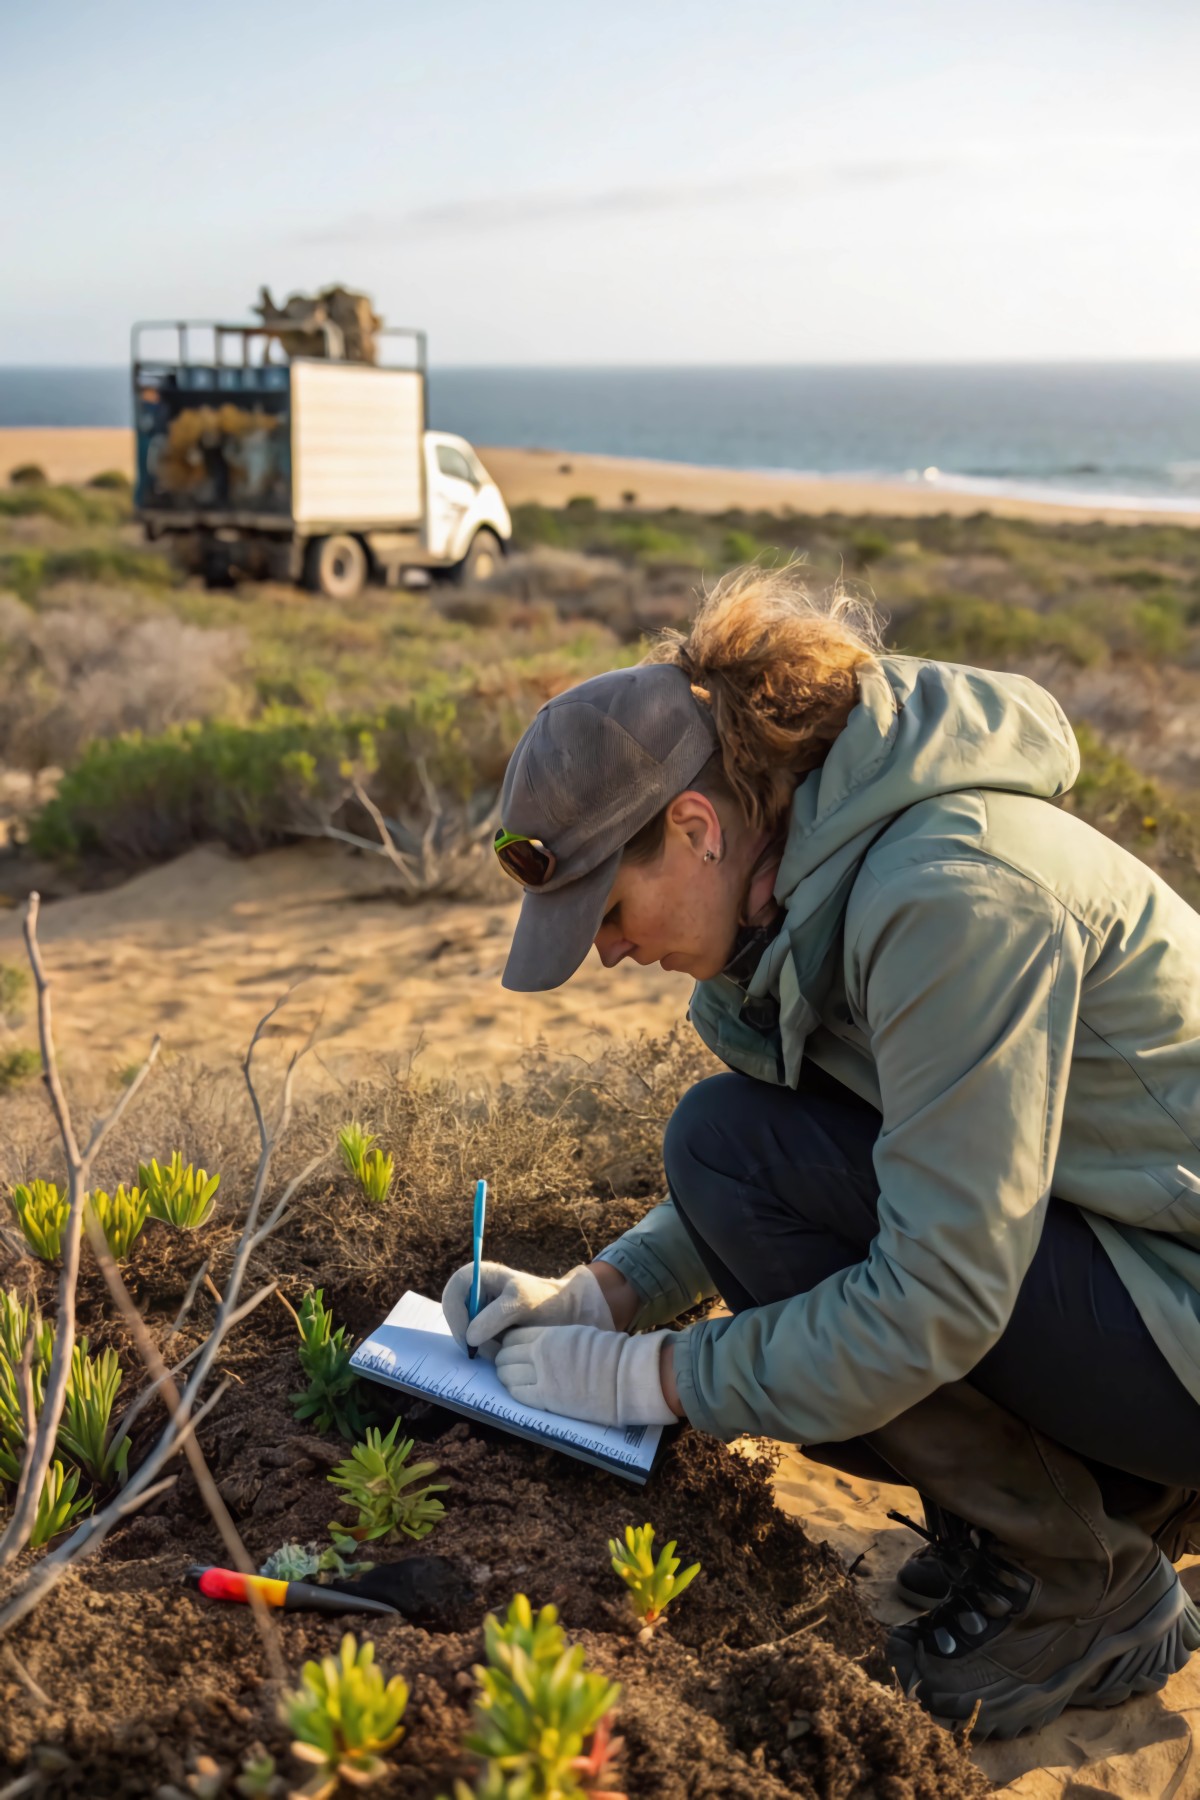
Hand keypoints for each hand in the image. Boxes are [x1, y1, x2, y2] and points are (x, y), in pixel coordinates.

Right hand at [441, 1261, 616, 1355]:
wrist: (564, 1312)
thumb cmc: (545, 1300)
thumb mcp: (521, 1303)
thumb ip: (495, 1317)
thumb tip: (470, 1337)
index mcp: (478, 1274)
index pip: (452, 1295)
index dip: (456, 1319)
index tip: (470, 1341)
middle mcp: (473, 1291)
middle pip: (454, 1317)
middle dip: (468, 1337)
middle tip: (486, 1353)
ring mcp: (477, 1309)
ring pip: (464, 1333)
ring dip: (479, 1346)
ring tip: (504, 1349)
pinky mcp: (484, 1327)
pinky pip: (475, 1342)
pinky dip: (486, 1350)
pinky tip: (505, 1349)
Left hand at [495, 1323, 677, 1427]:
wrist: (623, 1375)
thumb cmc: (607, 1353)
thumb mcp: (576, 1335)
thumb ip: (553, 1339)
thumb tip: (537, 1346)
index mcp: (548, 1335)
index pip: (512, 1337)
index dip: (507, 1344)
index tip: (509, 1350)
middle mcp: (539, 1353)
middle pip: (505, 1356)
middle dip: (503, 1361)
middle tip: (508, 1366)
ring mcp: (541, 1377)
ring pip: (507, 1376)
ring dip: (506, 1377)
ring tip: (513, 1380)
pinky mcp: (546, 1399)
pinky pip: (518, 1394)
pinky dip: (514, 1392)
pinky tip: (519, 1391)